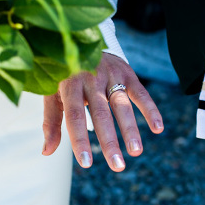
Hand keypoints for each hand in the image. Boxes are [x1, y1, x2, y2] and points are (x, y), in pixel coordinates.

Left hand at [42, 53, 163, 171]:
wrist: (80, 39)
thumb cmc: (65, 74)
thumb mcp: (52, 94)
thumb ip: (51, 122)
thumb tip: (47, 152)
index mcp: (69, 85)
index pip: (74, 116)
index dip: (80, 140)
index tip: (86, 164)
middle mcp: (90, 79)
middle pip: (101, 114)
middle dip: (109, 141)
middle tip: (117, 166)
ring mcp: (110, 74)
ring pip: (122, 105)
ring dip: (130, 129)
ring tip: (136, 151)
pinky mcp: (127, 72)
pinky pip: (141, 92)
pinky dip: (150, 109)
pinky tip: (157, 128)